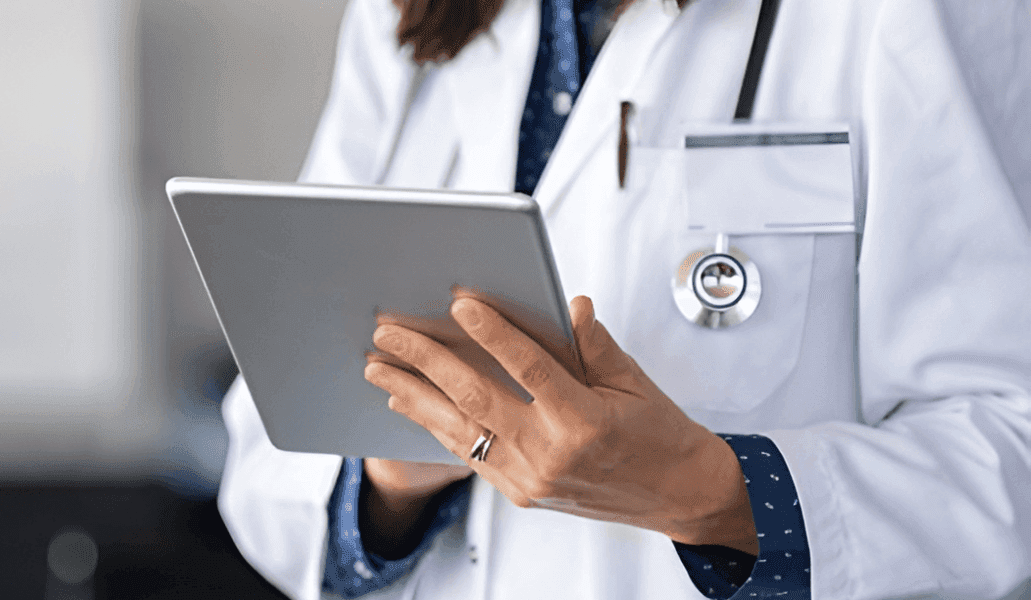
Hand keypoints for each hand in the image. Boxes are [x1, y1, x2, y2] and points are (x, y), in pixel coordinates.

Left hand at [364, 295, 757, 554]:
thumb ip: (593, 344)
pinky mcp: (520, 493)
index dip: (492, 334)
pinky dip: (435, 426)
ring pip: (460, 430)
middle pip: (476, 397)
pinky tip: (409, 403)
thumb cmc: (659, 434)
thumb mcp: (634, 381)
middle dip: (426, 361)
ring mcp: (531, 478)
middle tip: (390, 333)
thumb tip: (569, 305)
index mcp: (586, 421)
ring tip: (379, 368)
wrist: (677, 494)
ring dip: (414, 395)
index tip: (460, 306)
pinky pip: (469, 454)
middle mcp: (552, 454)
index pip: (529, 367)